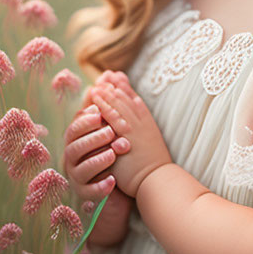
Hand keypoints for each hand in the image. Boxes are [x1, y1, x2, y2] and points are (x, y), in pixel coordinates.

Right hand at [64, 104, 130, 200]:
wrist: (123, 179)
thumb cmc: (113, 146)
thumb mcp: (113, 124)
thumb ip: (110, 103)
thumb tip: (111, 74)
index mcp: (77, 140)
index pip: (74, 129)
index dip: (85, 121)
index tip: (99, 113)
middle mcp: (73, 158)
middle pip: (75, 147)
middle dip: (92, 138)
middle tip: (110, 132)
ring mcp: (78, 177)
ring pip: (81, 169)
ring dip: (97, 160)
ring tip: (113, 154)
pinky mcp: (86, 194)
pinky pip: (89, 192)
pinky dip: (100, 187)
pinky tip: (113, 180)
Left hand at [90, 78, 171, 198]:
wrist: (156, 178)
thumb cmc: (153, 164)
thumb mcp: (150, 140)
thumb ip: (142, 127)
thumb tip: (134, 121)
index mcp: (147, 121)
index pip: (135, 99)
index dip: (124, 87)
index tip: (116, 76)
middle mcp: (140, 121)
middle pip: (126, 98)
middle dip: (114, 86)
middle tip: (105, 75)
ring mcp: (133, 129)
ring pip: (118, 105)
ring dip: (107, 94)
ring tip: (98, 85)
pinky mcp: (124, 138)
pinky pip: (112, 118)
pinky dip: (104, 107)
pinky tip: (96, 100)